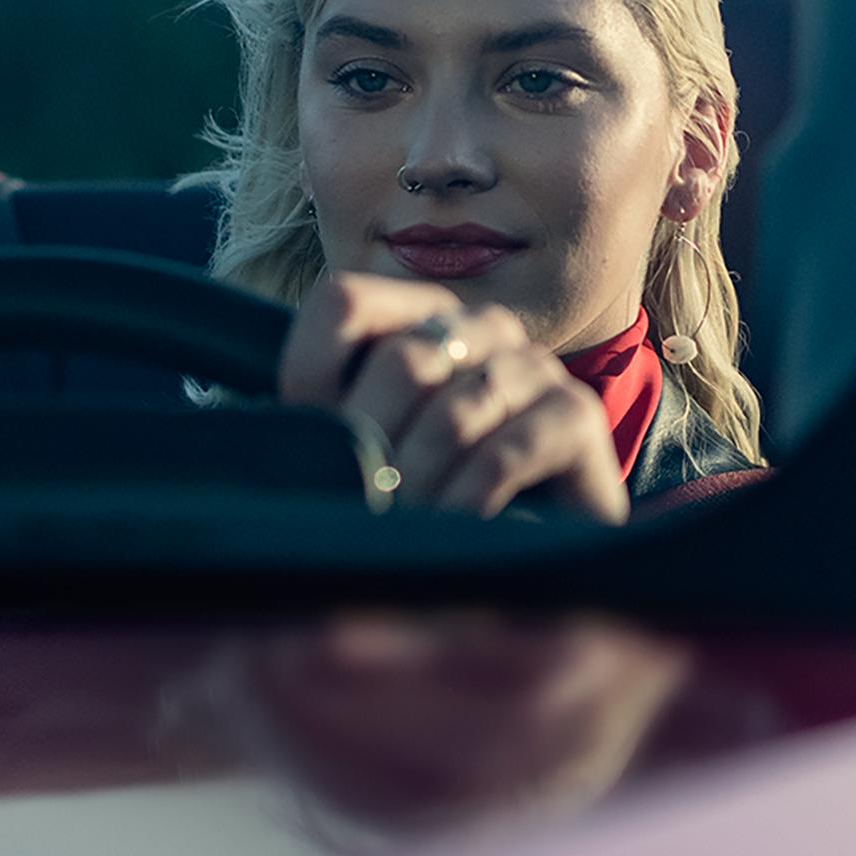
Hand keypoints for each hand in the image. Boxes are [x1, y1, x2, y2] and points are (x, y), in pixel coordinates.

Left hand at [279, 272, 630, 523]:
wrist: (542, 553)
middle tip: (365, 505)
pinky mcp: (577, 415)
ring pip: (452, 414)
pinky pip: (502, 452)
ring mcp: (534, 366)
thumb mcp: (371, 456)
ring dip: (419, 485)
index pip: (344, 301)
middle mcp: (482, 327)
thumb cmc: (441, 501)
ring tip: (405, 530)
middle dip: (373, 446)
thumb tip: (278, 431)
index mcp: (422, 317)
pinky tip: (453, 531)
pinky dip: (464, 502)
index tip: (315, 444)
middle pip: (402, 361)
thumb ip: (331, 424)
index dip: (312, 371)